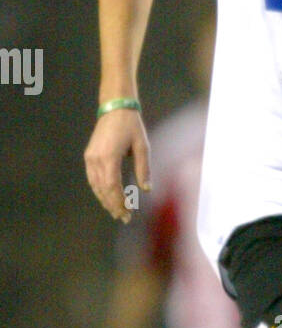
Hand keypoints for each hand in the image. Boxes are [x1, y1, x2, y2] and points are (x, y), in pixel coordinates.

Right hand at [84, 108, 150, 222]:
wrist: (115, 109)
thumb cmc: (132, 127)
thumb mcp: (142, 147)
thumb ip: (144, 169)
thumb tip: (146, 190)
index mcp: (110, 157)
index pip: (113, 186)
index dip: (120, 202)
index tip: (128, 213)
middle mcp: (96, 159)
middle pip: (103, 189)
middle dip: (113, 205)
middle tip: (124, 218)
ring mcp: (90, 158)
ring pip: (95, 186)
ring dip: (105, 200)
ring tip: (116, 212)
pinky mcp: (89, 156)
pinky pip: (92, 178)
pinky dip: (99, 190)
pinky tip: (107, 198)